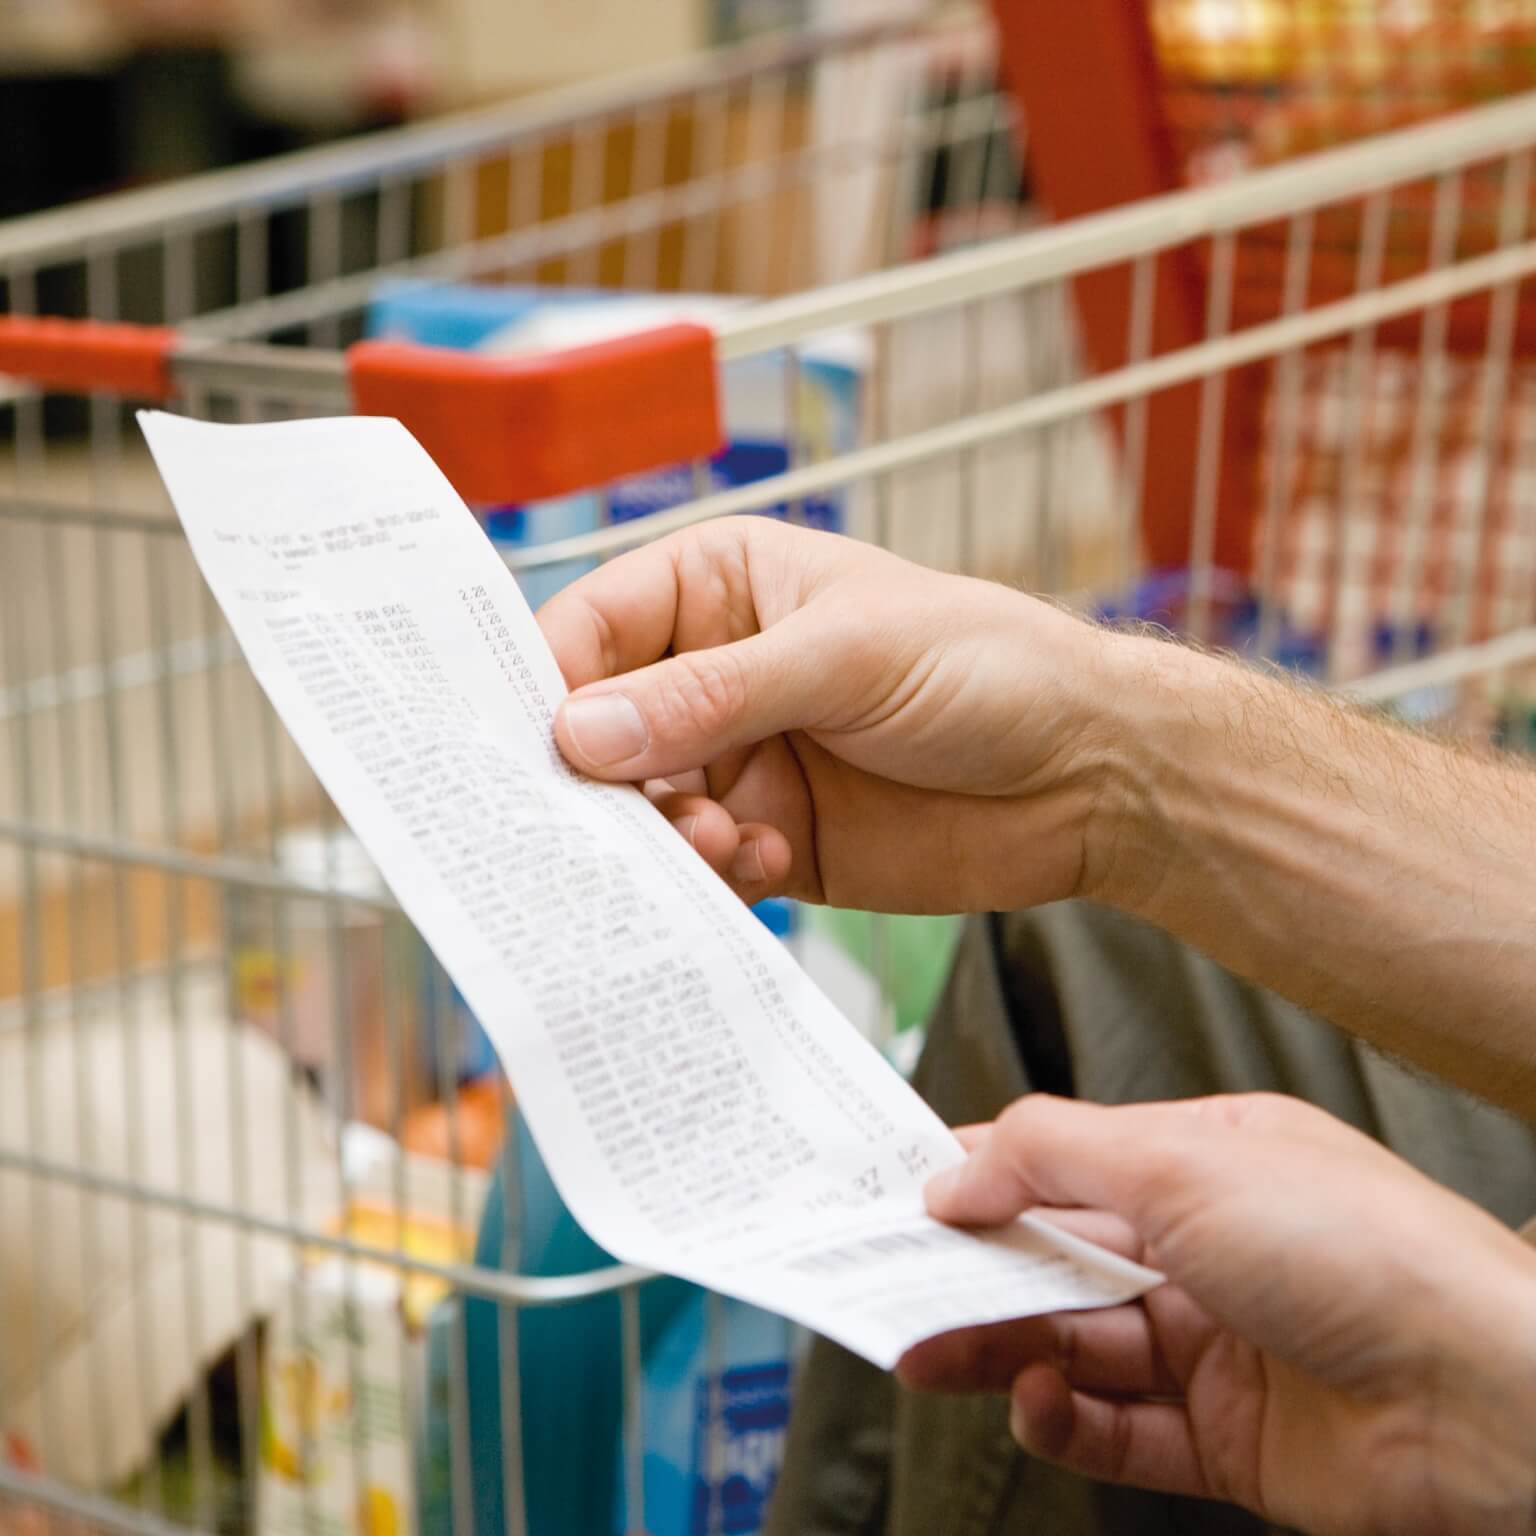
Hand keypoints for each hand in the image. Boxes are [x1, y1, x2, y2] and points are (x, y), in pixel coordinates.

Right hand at [537, 518, 1117, 911]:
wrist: (1092, 773)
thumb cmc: (985, 666)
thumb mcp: (843, 657)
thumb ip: (711, 694)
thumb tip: (580, 732)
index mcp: (720, 589)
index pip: (593, 629)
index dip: (547, 684)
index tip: (520, 746)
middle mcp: (715, 676)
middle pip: (601, 731)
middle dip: (595, 781)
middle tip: (593, 825)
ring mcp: (742, 761)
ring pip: (644, 810)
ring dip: (663, 837)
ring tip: (721, 840)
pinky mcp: (773, 839)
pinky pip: (702, 868)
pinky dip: (715, 878)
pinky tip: (771, 863)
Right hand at [899, 1094, 1535, 1535]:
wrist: (1488, 1400)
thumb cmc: (1357, 1249)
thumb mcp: (1178, 1162)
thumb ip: (1050, 1155)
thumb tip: (955, 1168)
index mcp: (1203, 1160)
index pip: (1066, 1160)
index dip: (983, 1174)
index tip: (902, 1193)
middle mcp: (1206, 1249)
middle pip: (1059, 1257)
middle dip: (974, 1269)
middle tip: (890, 1281)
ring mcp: (1217, 1345)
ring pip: (1075, 1343)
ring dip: (998, 1346)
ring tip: (928, 1351)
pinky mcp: (1227, 1439)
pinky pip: (1118, 1429)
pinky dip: (1065, 1419)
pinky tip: (1039, 1401)